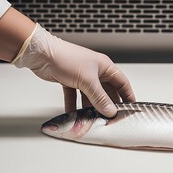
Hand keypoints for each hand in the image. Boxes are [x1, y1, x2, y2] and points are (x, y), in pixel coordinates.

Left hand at [12, 23, 134, 116]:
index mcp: (104, 67)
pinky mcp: (69, 80)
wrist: (42, 54)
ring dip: (90, 106)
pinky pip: (75, 96)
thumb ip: (100, 98)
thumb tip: (111, 111)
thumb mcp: (88, 82)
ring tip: (92, 118)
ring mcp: (82, 76)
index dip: (127, 95)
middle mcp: (95, 71)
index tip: (130, 108)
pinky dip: (74, 105)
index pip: (121, 83)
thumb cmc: (67, 59)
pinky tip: (74, 114)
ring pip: (90, 95)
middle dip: (107, 104)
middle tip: (110, 117)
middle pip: (106, 91)